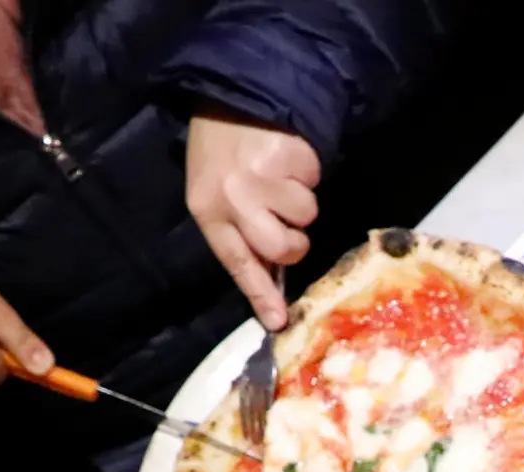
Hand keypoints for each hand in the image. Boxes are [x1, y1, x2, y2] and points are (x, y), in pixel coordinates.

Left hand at [186, 107, 321, 328]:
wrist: (228, 97)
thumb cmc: (222, 154)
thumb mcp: (217, 197)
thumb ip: (243, 238)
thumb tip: (275, 287)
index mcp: (209, 211)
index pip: (237, 262)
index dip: (259, 293)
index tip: (278, 322)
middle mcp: (232, 197)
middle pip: (282, 247)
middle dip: (295, 241)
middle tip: (287, 223)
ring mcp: (260, 176)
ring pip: (307, 215)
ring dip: (301, 200)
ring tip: (281, 178)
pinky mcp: (286, 155)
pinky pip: (314, 182)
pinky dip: (308, 172)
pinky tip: (287, 158)